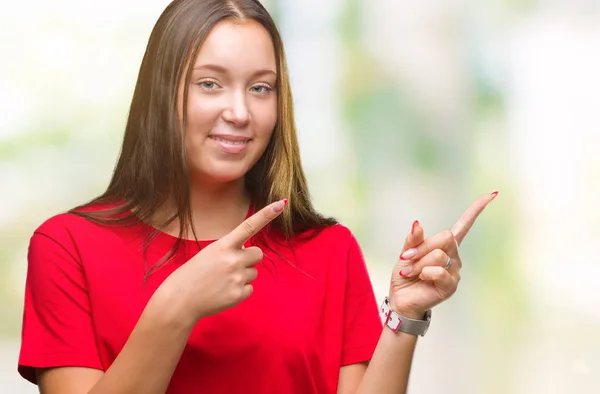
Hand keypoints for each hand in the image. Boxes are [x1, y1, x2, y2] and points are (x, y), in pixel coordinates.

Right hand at [156, 199, 287, 321]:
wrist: (180, 299)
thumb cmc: (193, 274)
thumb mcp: (209, 253)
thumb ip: (230, 249)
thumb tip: (247, 251)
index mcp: (223, 245)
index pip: (249, 225)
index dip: (266, 214)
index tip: (281, 203)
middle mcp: (233, 259)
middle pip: (258, 253)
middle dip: (249, 258)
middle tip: (231, 266)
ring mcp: (237, 277)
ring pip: (254, 272)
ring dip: (243, 275)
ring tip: (222, 280)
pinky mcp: (239, 294)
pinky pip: (250, 288)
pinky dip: (240, 290)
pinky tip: (224, 291)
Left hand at [389, 192, 497, 318]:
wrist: (401, 299)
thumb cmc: (406, 276)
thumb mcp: (406, 253)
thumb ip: (413, 239)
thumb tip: (417, 222)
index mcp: (445, 246)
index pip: (464, 225)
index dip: (476, 210)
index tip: (492, 195)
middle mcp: (454, 257)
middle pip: (445, 237)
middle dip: (422, 247)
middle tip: (406, 258)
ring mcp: (454, 271)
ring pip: (439, 255)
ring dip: (419, 263)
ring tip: (410, 272)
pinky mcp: (450, 285)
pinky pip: (439, 271)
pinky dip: (425, 272)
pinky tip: (420, 278)